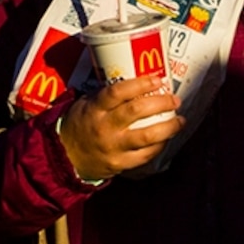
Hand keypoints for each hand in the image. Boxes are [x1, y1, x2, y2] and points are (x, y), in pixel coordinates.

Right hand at [59, 75, 182, 181]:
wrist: (64, 156)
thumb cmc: (78, 126)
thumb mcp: (85, 104)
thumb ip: (106, 96)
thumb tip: (136, 83)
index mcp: (95, 109)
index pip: (118, 91)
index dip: (141, 84)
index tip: (157, 80)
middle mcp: (104, 127)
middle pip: (137, 111)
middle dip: (161, 103)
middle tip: (174, 100)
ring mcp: (112, 147)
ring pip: (147, 135)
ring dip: (168, 127)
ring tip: (179, 121)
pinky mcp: (119, 164)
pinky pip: (145, 155)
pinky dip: (159, 146)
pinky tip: (165, 139)